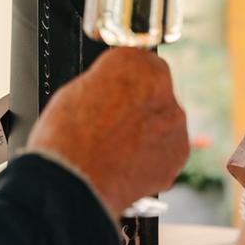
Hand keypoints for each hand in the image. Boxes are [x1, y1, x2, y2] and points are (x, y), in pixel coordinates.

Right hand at [28, 47, 189, 216]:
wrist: (72, 182)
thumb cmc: (66, 138)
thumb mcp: (77, 91)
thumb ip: (107, 84)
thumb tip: (113, 90)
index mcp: (135, 63)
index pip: (139, 62)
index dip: (124, 81)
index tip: (115, 93)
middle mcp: (162, 88)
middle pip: (155, 92)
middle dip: (139, 107)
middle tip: (113, 127)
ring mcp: (175, 123)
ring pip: (163, 122)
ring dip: (148, 133)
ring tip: (116, 151)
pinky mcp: (179, 154)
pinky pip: (167, 150)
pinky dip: (152, 157)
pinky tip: (127, 165)